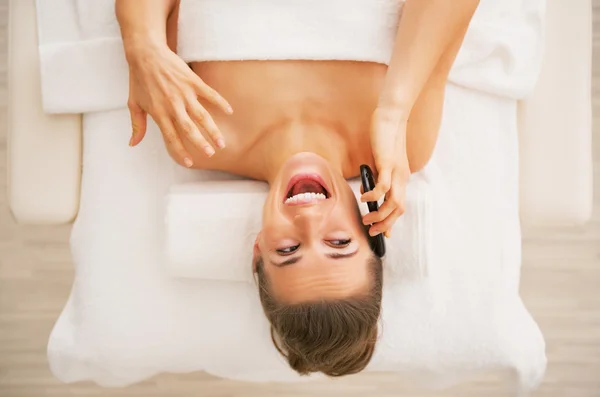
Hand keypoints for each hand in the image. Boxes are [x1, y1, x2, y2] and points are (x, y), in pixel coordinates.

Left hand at [126, 41, 231, 165]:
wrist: (145, 53)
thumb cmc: (138, 80)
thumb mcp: (133, 104)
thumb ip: (137, 126)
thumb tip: (132, 144)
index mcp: (159, 113)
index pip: (171, 137)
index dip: (180, 151)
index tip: (189, 163)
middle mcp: (173, 105)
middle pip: (190, 129)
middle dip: (201, 143)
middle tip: (211, 154)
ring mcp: (184, 93)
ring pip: (202, 115)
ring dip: (213, 130)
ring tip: (221, 142)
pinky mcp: (192, 81)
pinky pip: (210, 94)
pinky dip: (220, 102)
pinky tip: (229, 111)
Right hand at [360, 107, 409, 237]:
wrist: (392, 115)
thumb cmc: (385, 135)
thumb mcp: (382, 160)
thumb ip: (378, 175)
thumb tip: (370, 189)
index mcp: (401, 178)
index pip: (400, 206)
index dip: (391, 222)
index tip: (382, 233)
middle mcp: (402, 177)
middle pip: (399, 209)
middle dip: (385, 224)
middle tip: (371, 230)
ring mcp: (396, 172)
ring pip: (394, 203)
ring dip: (380, 215)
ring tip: (366, 219)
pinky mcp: (388, 163)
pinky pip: (383, 187)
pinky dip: (373, 197)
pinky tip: (363, 198)